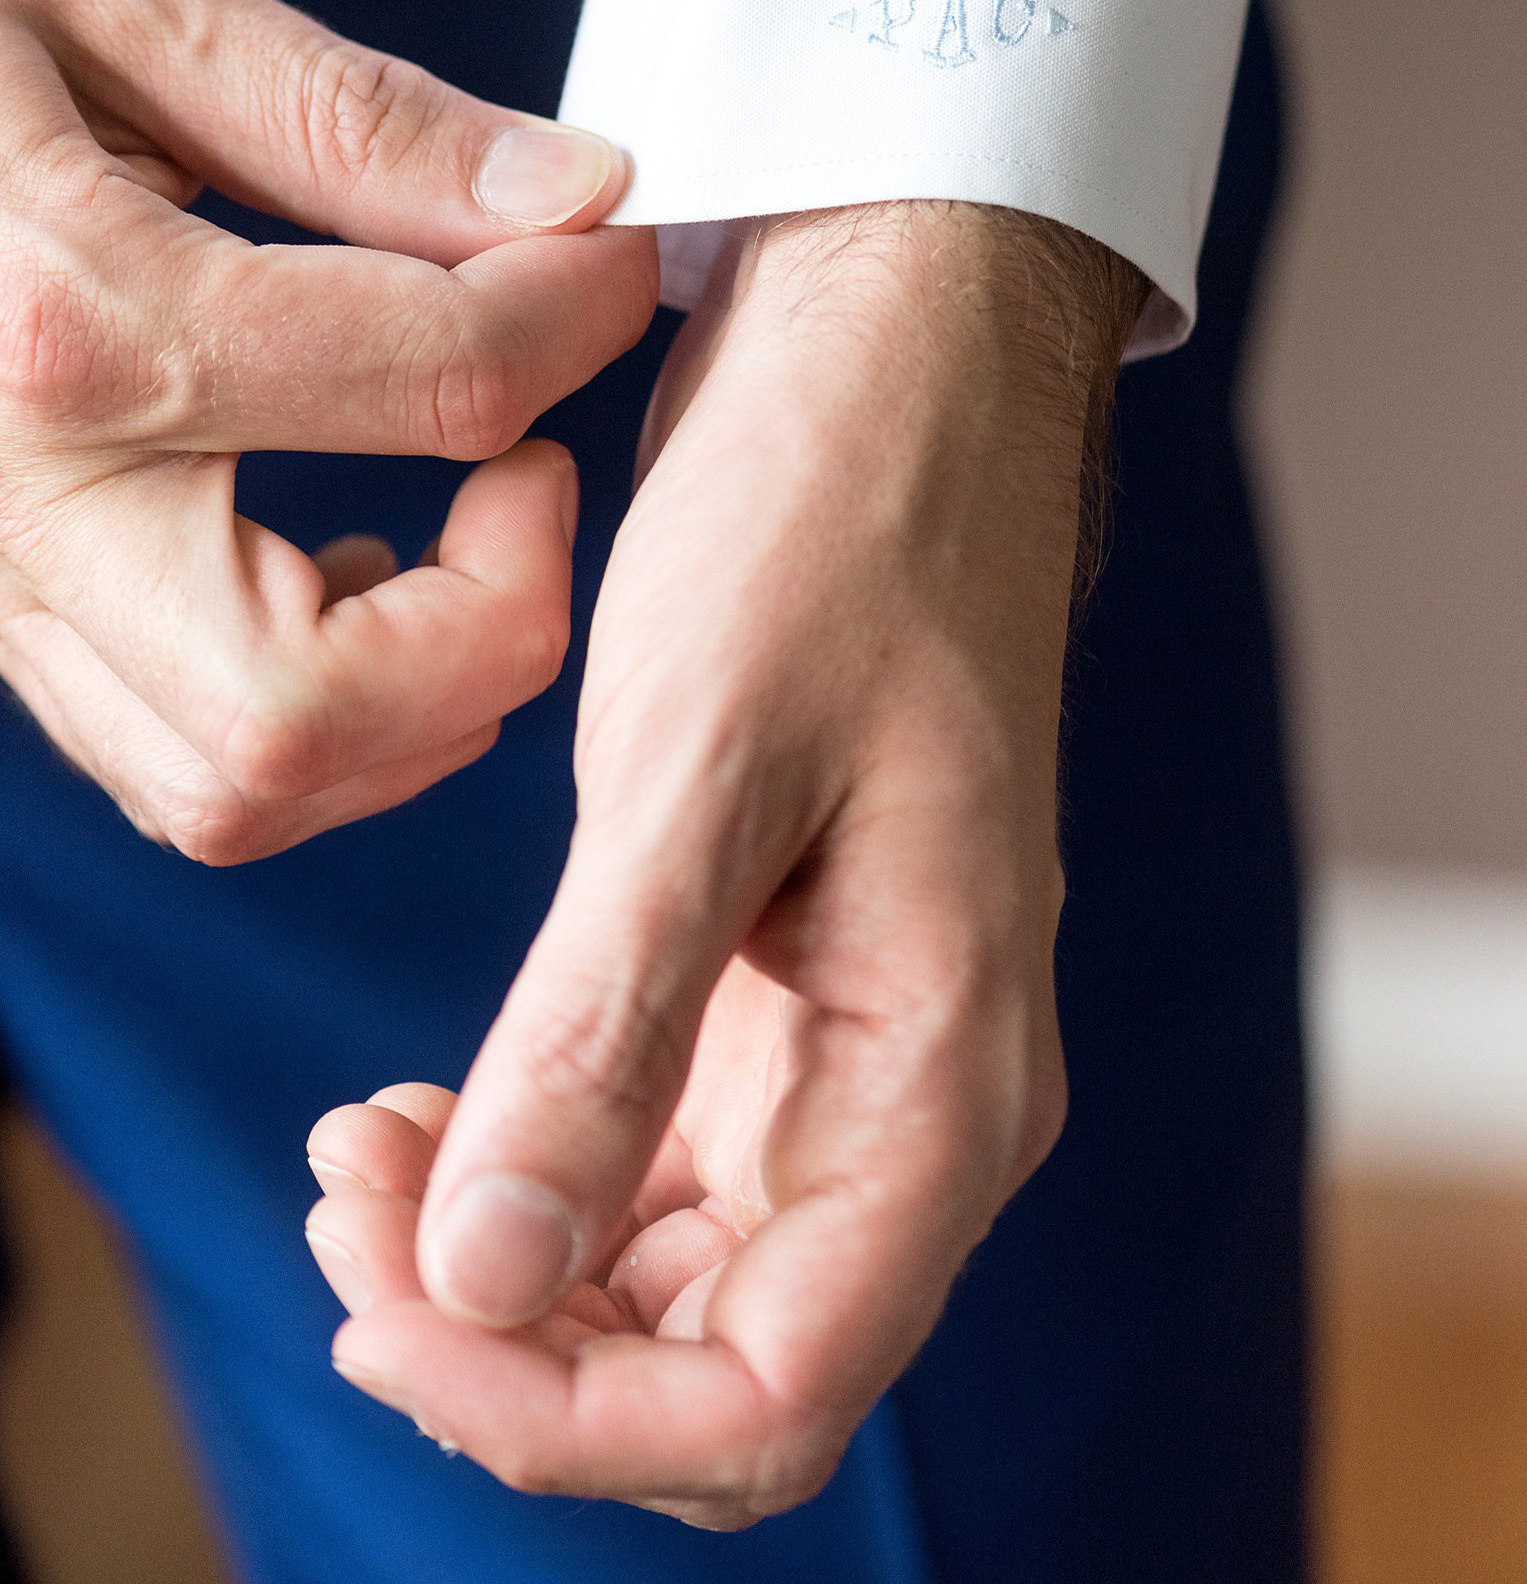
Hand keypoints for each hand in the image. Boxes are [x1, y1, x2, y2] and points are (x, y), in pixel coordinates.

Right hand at [0, 0, 655, 860]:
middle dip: (496, 618)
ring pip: (236, 784)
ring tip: (457, 518)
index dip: (580, 312)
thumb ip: (355, 121)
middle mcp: (12, 500)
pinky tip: (339, 563)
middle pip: (308, 712)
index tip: (608, 253)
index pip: (438, 385)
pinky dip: (312, 713)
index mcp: (70, 313)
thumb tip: (577, 199)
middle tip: (536, 462)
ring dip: (413, 697)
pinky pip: (169, 755)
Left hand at [311, 202, 1141, 1525]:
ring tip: (351, 1150)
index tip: (390, 1305)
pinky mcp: (789, 981)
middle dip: (512, 1346)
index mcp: (948, 1071)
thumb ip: (605, 1038)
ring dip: (503, 1264)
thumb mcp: (699, 764)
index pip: (768, 1395)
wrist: (904, 352)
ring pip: (674, 1279)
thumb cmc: (836, 521)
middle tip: (340, 1209)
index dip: (561, 1413)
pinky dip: (530, 1165)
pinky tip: (419, 1099)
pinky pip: (659, 1158)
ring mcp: (856, 1043)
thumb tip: (482, 1285)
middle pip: (717, 1366)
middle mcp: (918, 1093)